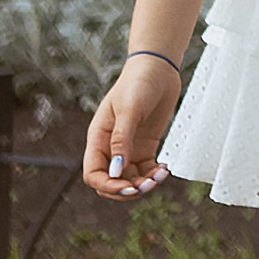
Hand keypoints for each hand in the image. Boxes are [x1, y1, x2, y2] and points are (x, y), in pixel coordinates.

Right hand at [82, 54, 181, 200]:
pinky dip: (154, 175)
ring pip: (130, 179)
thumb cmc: (138, 83)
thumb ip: (121, 140)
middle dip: (127, 190)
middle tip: (147, 185)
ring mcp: (128, 148)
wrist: (158, 68)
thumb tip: (115, 171)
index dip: (108, 186)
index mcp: (98, 139)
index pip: (93, 174)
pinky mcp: (145, 146)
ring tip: (160, 176)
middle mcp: (111, 147)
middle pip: (110, 182)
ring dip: (144, 184)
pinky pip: (146, 170)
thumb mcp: (129, 110)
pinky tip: (165, 169)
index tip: (128, 186)